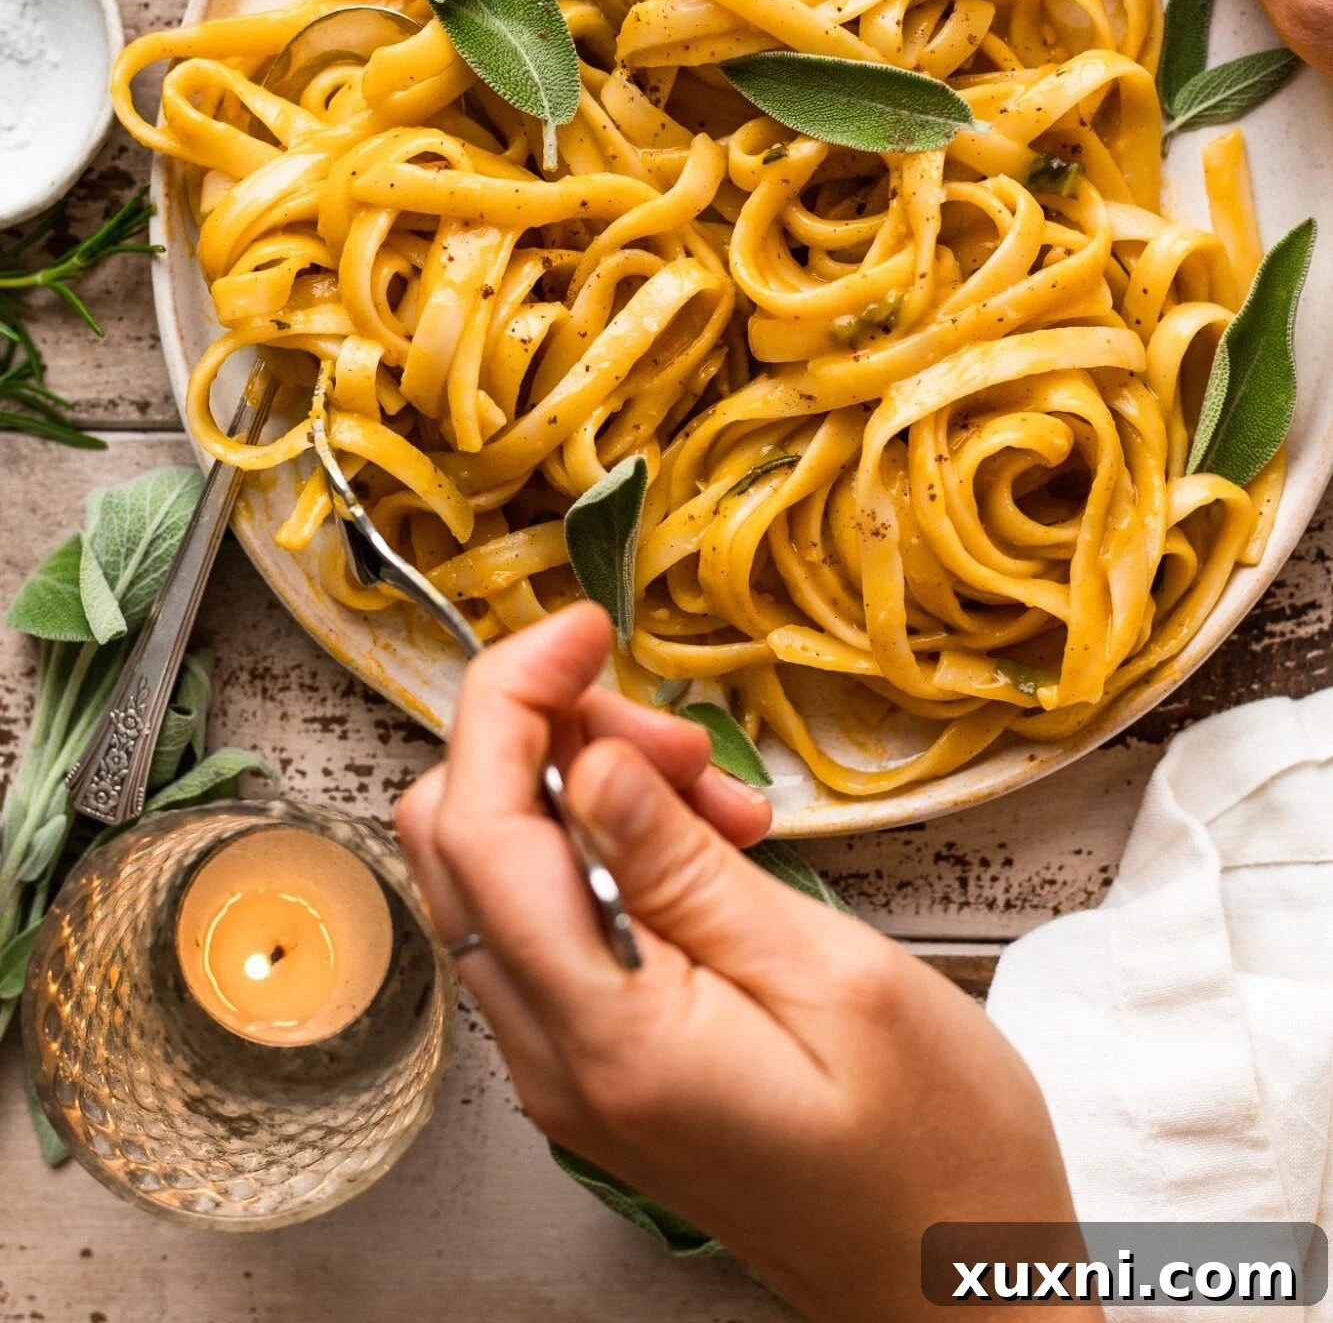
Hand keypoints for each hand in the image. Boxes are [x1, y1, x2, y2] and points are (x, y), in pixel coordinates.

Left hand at [396, 605, 1078, 1322]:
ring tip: (727, 806)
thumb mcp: (834, 978)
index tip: (583, 627)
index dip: (513, 697)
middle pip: (464, 837)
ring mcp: (567, 1068)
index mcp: (607, 1038)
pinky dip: (608, 854)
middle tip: (688, 742)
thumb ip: (686, 870)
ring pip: (501, 873)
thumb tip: (582, 763)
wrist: (960, 1298)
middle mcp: (555, 1057)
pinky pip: (552, 923)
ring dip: (591, 794)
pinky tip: (708, 852)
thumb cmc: (936, 1157)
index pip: (481, 827)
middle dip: (555, 741)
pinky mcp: (599, 1066)